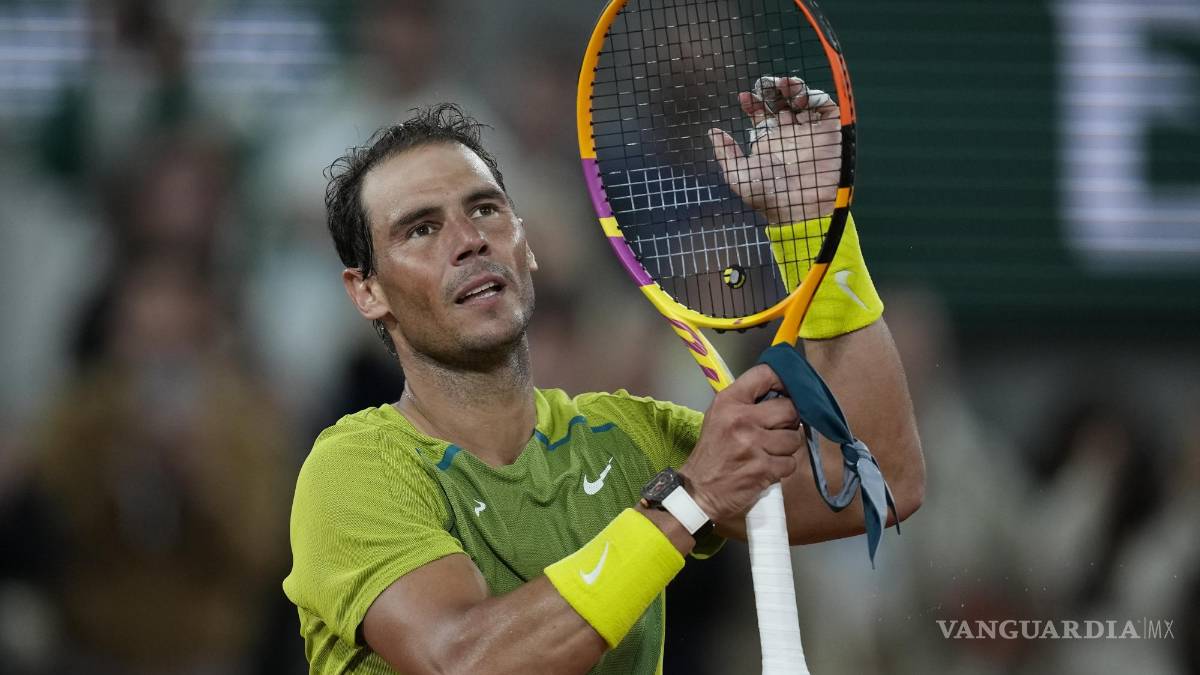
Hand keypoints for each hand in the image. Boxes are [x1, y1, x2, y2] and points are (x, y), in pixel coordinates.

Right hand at [679, 364, 802, 523]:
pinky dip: (782, 467)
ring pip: (794, 438)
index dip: (784, 380)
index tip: (789, 389)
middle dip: (790, 421)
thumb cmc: (712, 452)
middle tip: (779, 429)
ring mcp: (753, 445)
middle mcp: (741, 419)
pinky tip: (767, 467)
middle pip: (789, 408)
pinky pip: (790, 462)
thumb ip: (747, 402)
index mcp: (729, 401)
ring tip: (770, 451)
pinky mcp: (763, 469)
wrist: (698, 490)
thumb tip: (784, 394)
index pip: (764, 374)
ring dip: (786, 447)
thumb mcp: (719, 417)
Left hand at [707, 75, 841, 223]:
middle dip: (772, 90)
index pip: (760, 113)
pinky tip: (800, 99)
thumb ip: (726, 154)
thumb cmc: (767, 196)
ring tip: (784, 86)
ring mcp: (809, 131)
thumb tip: (713, 132)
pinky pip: (824, 106)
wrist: (799, 208)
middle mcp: (789, 134)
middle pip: (780, 102)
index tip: (744, 97)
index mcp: (769, 141)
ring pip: (802, 99)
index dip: (752, 102)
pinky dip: (814, 95)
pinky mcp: (830, 131)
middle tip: (766, 86)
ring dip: (793, 88)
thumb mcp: (738, 176)